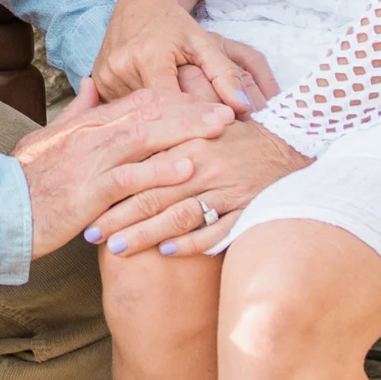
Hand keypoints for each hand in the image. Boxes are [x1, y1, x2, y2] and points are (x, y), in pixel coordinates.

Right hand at [16, 79, 231, 258]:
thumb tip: (90, 84)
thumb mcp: (48, 137)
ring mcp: (91, 163)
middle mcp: (93, 136)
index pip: (140, 101)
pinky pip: (130, 178)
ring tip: (220, 130)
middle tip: (229, 112)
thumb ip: (76, 112)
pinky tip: (188, 168)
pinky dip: (160, 172)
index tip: (207, 99)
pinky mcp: (89, 193)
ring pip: (146, 138)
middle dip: (192, 110)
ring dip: (187, 132)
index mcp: (88, 124)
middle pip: (151, 113)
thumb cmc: (26, 179)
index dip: (177, 98)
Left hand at [85, 115, 308, 256]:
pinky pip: (218, 229)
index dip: (113, 185)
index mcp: (189, 141)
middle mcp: (205, 164)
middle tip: (90, 233)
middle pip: (154, 193)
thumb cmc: (240, 138)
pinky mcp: (249, 208)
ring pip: (180, 214)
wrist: (295, 145)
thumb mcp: (202, 126)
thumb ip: (166, 131)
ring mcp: (228, 188)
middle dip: (119, 216)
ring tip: (117, 249)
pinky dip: (193, 242)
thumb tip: (123, 135)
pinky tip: (168, 253)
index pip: (143, 166)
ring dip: (146, 233)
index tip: (84, 200)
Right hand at [92, 0, 275, 120]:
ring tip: (176, 135)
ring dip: (157, 125)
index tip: (212, 134)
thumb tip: (242, 108)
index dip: (192, 122)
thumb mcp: (203, 43)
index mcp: (149, 56)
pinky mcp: (98, 83)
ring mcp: (105, 76)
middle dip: (177, 129)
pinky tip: (155, 122)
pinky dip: (140, 117)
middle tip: (200, 145)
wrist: (139, 3)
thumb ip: (224, 74)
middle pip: (153, 113)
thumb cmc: (173, 24)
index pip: (172, 103)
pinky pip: (122, 110)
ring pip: (136, 115)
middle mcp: (122, 67)